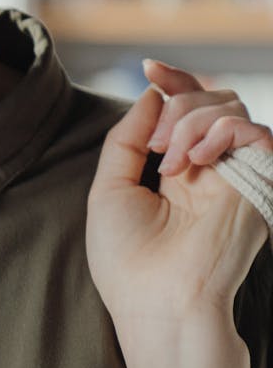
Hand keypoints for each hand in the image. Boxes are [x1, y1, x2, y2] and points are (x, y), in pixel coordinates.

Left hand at [86, 59, 272, 323]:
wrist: (158, 301)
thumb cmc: (127, 258)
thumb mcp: (110, 189)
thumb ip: (126, 139)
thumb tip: (152, 93)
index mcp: (176, 172)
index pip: (185, 110)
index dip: (173, 82)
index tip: (150, 67)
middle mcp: (210, 169)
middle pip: (210, 99)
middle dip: (177, 104)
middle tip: (155, 146)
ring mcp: (236, 174)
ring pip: (230, 106)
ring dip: (191, 120)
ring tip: (170, 163)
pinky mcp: (259, 183)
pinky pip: (254, 130)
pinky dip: (219, 131)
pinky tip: (194, 161)